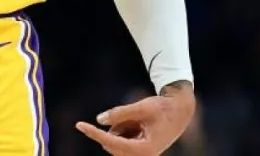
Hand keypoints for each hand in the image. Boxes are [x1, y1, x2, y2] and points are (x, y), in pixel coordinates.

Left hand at [77, 83, 195, 154]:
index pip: (112, 141)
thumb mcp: (142, 107)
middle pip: (111, 143)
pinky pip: (120, 140)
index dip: (95, 133)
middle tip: (129, 115)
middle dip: (115, 127)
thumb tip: (99, 119)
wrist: (180, 112)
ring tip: (139, 120)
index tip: (79, 124)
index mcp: (145, 149)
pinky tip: (139, 124)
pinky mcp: (139, 152)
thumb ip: (120, 113)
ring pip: (115, 141)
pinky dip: (124, 129)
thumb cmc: (163, 108)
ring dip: (120, 127)